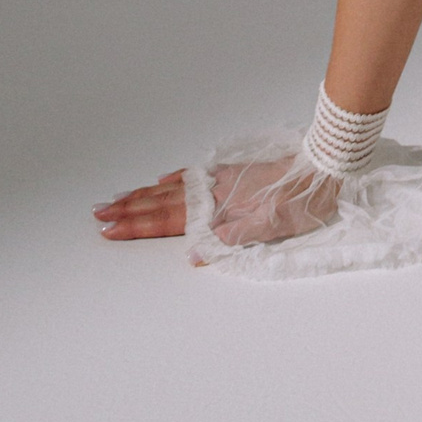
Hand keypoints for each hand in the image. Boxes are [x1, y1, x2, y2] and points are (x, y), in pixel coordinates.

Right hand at [93, 158, 341, 258]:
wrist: (323, 167)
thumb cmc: (300, 202)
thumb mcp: (269, 227)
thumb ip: (230, 239)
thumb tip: (193, 254)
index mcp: (218, 209)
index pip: (168, 221)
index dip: (136, 226)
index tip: (109, 229)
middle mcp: (214, 192)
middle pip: (161, 204)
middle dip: (128, 210)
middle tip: (98, 214)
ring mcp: (221, 181)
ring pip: (172, 190)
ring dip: (143, 196)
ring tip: (117, 198)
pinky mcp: (233, 173)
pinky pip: (194, 175)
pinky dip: (174, 180)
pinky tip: (162, 180)